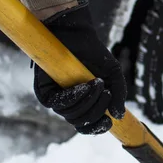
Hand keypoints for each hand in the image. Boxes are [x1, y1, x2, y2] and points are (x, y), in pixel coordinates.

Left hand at [33, 1, 126, 134]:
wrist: (77, 34)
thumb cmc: (94, 53)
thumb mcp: (113, 75)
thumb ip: (118, 95)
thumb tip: (118, 116)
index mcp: (84, 103)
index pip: (87, 126)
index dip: (97, 128)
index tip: (109, 122)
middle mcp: (69, 104)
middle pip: (80, 123)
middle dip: (97, 110)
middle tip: (106, 92)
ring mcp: (56, 99)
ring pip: (71, 115)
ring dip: (88, 101)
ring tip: (98, 83)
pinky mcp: (44, 92)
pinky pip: (58, 103)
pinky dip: (74, 97)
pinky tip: (84, 85)